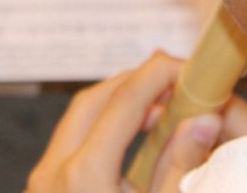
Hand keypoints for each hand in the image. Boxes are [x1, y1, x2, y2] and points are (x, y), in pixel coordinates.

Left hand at [26, 51, 246, 192]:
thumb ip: (181, 168)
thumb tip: (204, 119)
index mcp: (86, 176)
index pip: (125, 102)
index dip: (158, 76)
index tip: (186, 66)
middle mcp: (55, 172)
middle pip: (95, 100)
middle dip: (135, 81)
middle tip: (174, 77)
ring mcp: (43, 183)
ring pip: (78, 118)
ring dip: (116, 102)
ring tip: (159, 105)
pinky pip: (71, 142)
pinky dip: (102, 126)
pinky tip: (132, 137)